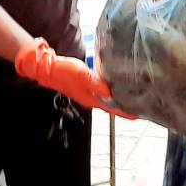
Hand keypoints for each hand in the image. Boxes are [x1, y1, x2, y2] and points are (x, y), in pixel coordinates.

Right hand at [14, 38, 129, 116]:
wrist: (47, 69)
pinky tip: (113, 85)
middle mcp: (90, 99)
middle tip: (138, 107)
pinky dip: (110, 91)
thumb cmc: (63, 72)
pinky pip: (101, 91)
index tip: (138, 116)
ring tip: (130, 98)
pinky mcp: (85, 86)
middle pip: (111, 106)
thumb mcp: (82, 76)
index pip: (112, 109)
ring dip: (117, 99)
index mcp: (91, 99)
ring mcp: (87, 93)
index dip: (125, 113)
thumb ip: (96, 84)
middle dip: (124, 107)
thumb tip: (110, 92)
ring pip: (107, 99)